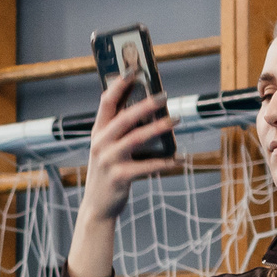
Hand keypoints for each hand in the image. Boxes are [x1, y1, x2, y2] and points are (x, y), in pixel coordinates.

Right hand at [76, 70, 182, 224]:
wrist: (97, 207)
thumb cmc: (108, 173)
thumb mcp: (107, 149)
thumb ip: (119, 130)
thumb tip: (148, 107)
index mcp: (97, 132)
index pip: (106, 101)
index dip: (120, 84)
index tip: (135, 70)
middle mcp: (100, 144)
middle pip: (124, 117)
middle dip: (146, 103)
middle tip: (164, 95)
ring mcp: (109, 160)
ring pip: (137, 138)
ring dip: (159, 127)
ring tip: (177, 119)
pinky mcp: (120, 177)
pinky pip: (148, 166)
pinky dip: (166, 162)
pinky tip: (180, 158)